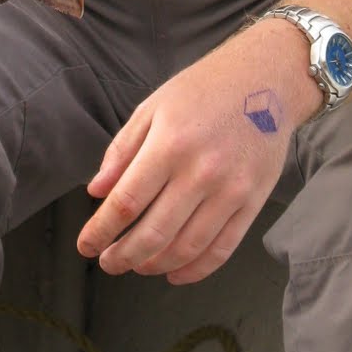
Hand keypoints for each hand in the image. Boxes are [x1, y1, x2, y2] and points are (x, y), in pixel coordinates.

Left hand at [76, 24, 318, 284]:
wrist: (266, 78)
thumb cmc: (204, 89)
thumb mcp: (154, 106)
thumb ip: (123, 150)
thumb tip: (96, 192)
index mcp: (169, 144)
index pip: (126, 203)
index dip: (100, 230)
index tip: (85, 245)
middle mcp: (200, 172)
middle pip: (153, 234)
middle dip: (122, 256)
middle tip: (107, 262)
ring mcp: (231, 190)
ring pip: (186, 248)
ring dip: (155, 266)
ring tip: (137, 266)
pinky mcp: (254, 202)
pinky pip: (222, 249)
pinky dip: (196, 270)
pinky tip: (175, 273)